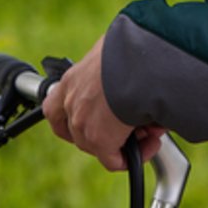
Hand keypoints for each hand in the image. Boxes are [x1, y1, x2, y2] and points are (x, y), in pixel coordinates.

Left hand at [43, 35, 168, 171]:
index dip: (74, 119)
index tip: (98, 119)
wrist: (136, 59)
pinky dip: (133, 156)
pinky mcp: (99, 139)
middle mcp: (71, 100)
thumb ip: (114, 66)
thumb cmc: (131, 47)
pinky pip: (114, 160)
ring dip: (124, 142)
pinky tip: (151, 143)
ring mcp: (81, 121)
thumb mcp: (114, 53)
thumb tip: (131, 65)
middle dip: (110, 131)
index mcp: (73, 78)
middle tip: (135, 124)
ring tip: (150, 129)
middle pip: (79, 131)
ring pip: (98, 146)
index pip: (56, 108)